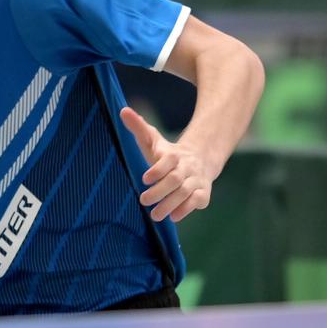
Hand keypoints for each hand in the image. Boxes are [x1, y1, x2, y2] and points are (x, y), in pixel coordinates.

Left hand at [120, 105, 218, 222]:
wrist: (199, 161)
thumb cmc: (168, 155)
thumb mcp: (154, 141)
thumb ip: (139, 128)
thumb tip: (123, 111)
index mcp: (174, 155)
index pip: (168, 160)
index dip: (157, 169)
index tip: (144, 179)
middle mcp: (187, 167)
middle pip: (175, 179)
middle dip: (159, 191)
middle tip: (143, 200)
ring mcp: (196, 180)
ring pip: (186, 192)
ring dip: (170, 204)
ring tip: (154, 215)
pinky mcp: (203, 193)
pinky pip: (198, 201)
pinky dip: (186, 209)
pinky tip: (173, 216)